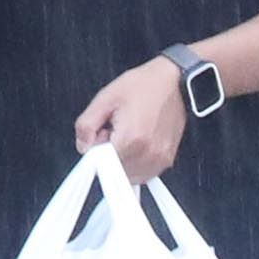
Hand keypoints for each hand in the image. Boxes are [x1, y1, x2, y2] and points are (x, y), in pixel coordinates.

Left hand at [75, 58, 191, 182]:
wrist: (175, 82)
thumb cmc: (144, 85)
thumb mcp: (106, 97)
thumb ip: (86, 124)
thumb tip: (82, 147)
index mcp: (130, 138)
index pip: (100, 163)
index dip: (96, 149)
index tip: (102, 134)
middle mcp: (147, 153)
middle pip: (114, 171)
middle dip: (109, 155)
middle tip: (115, 130)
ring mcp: (159, 159)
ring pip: (128, 176)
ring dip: (123, 161)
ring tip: (129, 135)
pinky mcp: (166, 160)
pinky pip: (143, 174)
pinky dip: (135, 164)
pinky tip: (137, 143)